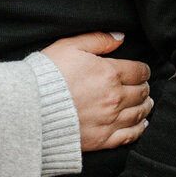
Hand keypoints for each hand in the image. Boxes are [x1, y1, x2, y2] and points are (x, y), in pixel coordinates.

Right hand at [40, 31, 151, 151]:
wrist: (30, 108)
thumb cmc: (47, 75)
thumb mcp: (69, 46)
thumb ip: (98, 40)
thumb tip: (120, 37)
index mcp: (109, 73)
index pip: (139, 71)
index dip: (143, 70)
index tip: (141, 71)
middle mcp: (115, 98)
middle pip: (142, 93)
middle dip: (144, 88)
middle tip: (142, 87)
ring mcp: (110, 120)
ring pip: (139, 113)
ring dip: (145, 107)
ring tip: (144, 103)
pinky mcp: (102, 139)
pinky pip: (130, 135)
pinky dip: (139, 129)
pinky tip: (141, 124)